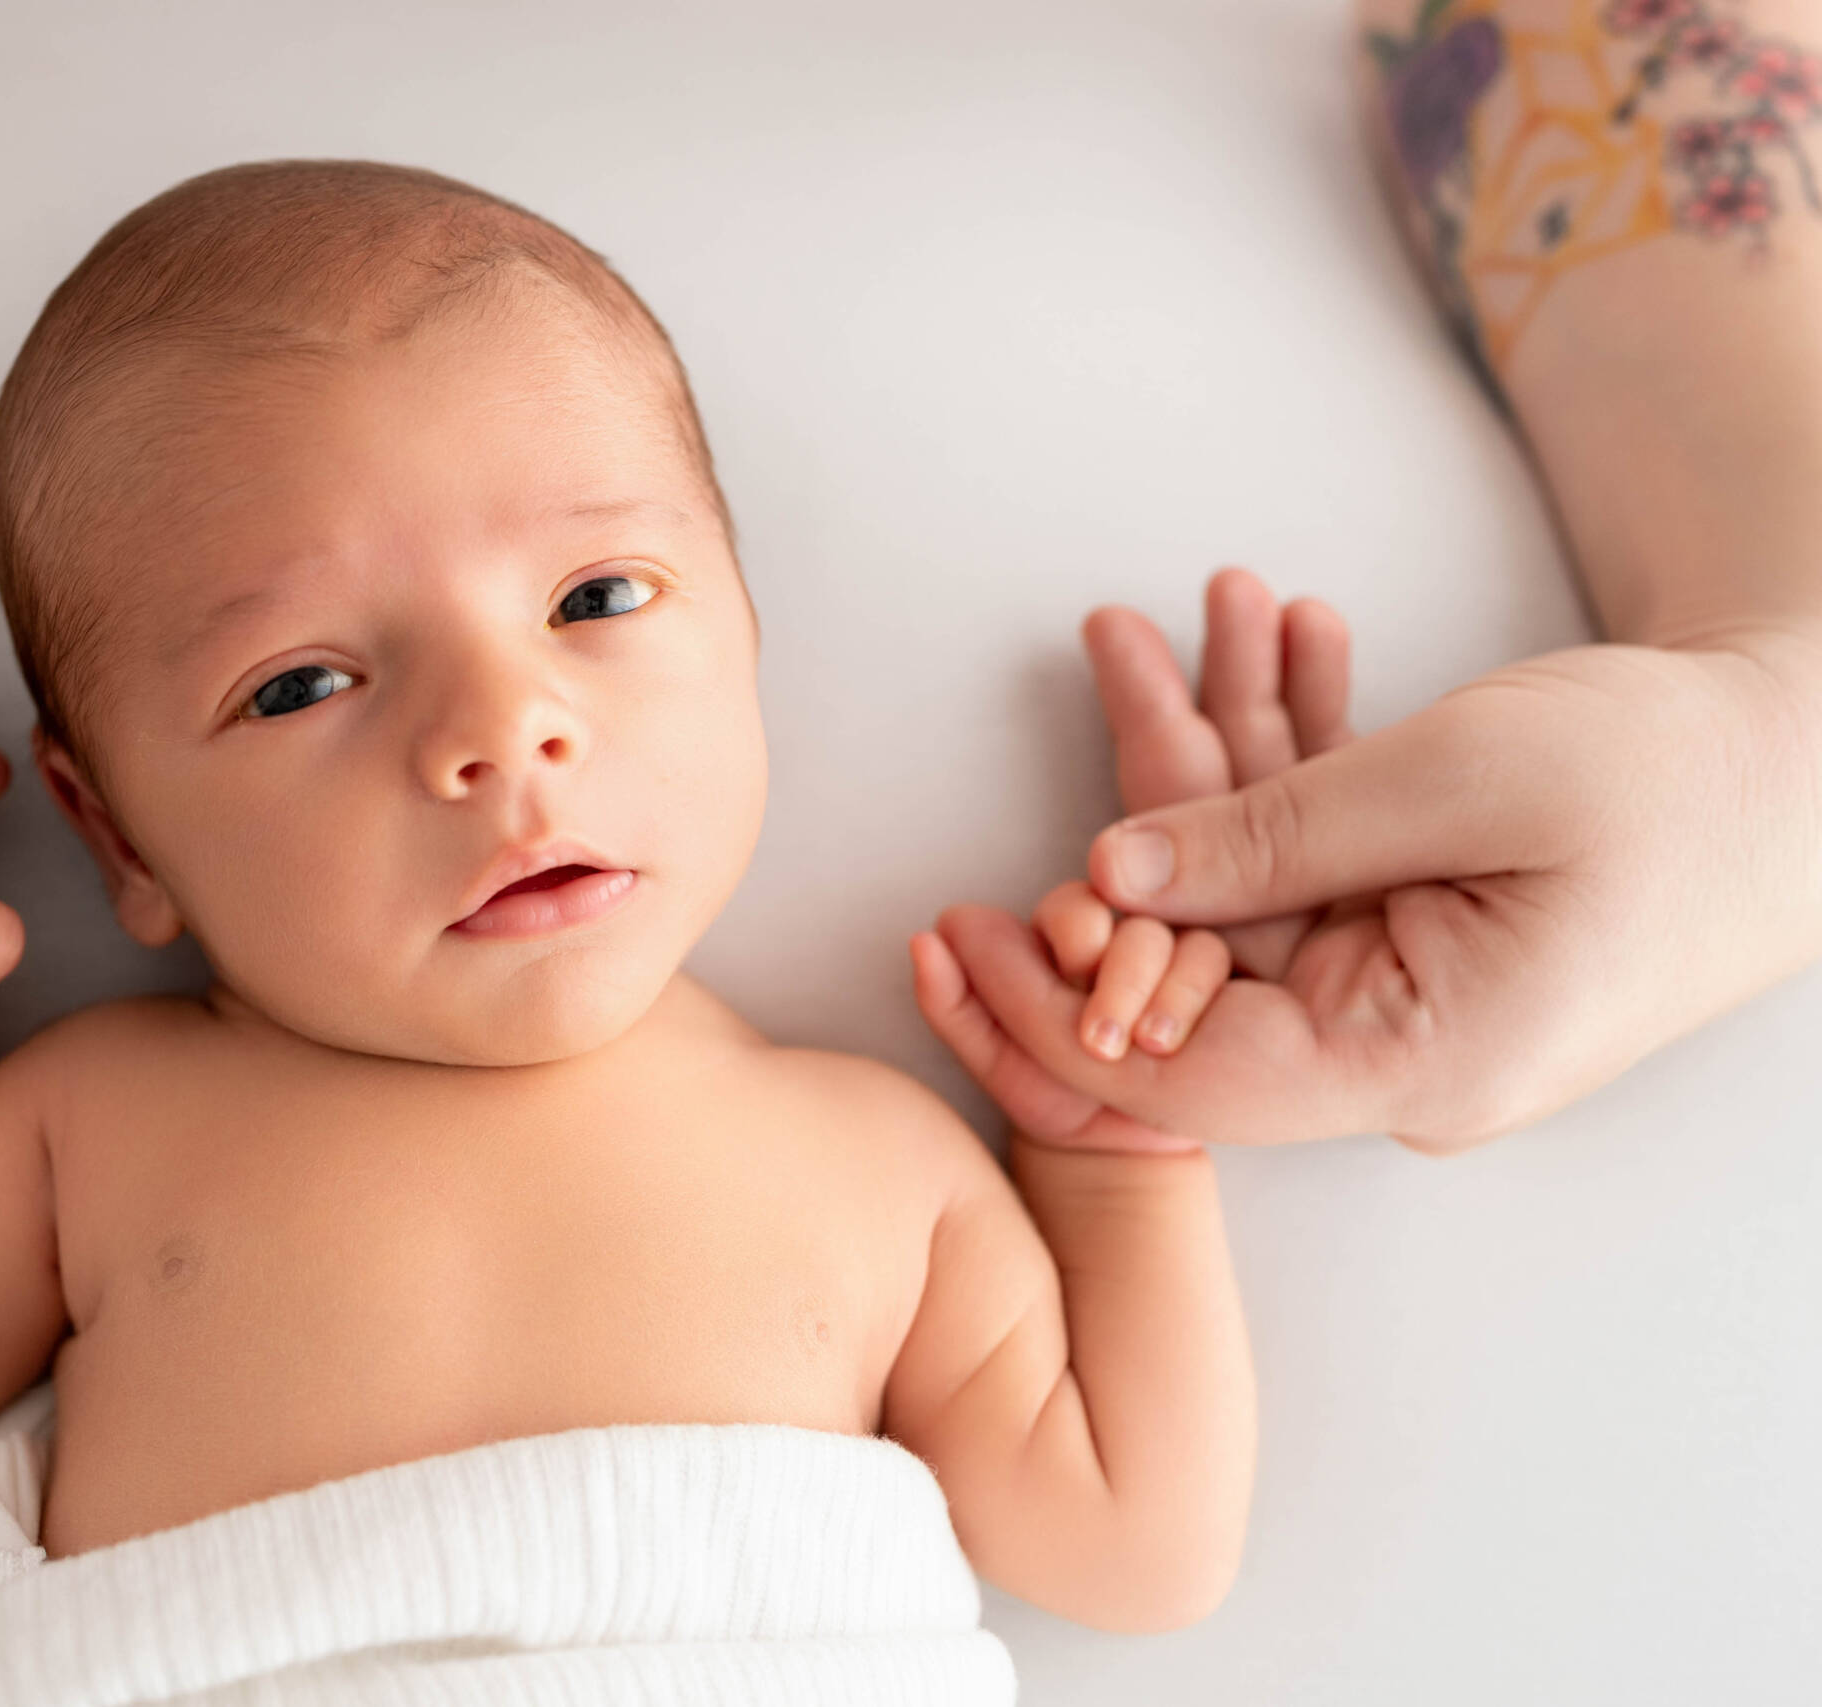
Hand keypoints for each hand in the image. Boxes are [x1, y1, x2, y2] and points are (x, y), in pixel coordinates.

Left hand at [936, 572, 1821, 1150]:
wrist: (1820, 757)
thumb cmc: (1680, 774)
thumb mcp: (1462, 782)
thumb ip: (1267, 837)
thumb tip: (1101, 878)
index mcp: (1410, 1063)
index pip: (1176, 1076)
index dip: (1056, 1001)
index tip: (968, 908)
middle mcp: (1392, 1053)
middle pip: (1199, 951)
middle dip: (1154, 786)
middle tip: (1112, 636)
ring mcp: (1404, 993)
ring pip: (1253, 881)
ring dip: (1228, 736)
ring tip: (1208, 598)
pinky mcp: (1417, 929)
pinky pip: (1317, 853)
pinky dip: (1297, 752)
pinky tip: (1282, 637)